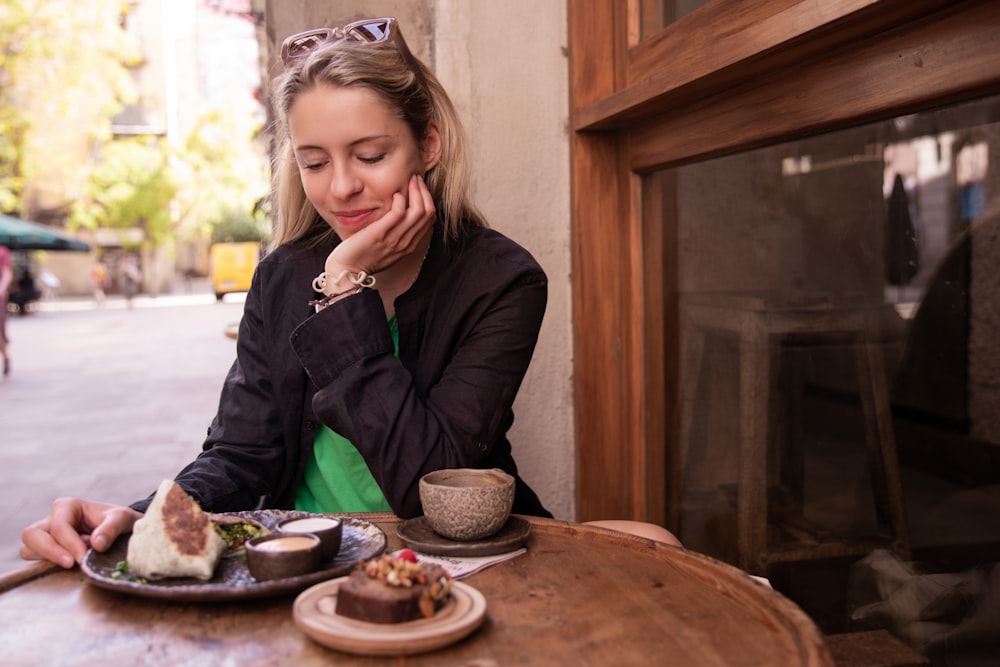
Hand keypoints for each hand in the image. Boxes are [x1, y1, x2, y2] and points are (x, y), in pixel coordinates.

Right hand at [20, 498, 142, 568]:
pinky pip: (33, 559)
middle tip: (70, 564)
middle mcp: (52, 519)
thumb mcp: (122, 519)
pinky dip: (45, 564)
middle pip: (32, 534)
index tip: (83, 558)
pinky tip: (68, 565)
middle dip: (49, 551)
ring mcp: (46, 535)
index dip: (69, 544)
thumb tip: (97, 544)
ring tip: (72, 562)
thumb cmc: (118, 521)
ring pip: (27, 548)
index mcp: (68, 506)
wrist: (120, 529)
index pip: (59, 526)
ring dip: (46, 559)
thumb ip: (112, 528)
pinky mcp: (45, 550)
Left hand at [326, 174, 435, 277]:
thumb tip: (399, 213)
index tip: (419, 187)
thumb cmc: (362, 256)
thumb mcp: (386, 247)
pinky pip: (398, 213)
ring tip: (409, 180)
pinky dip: (400, 200)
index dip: (428, 199)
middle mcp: (406, 243)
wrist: (347, 271)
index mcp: (409, 245)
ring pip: (417, 211)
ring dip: (415, 191)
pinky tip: (395, 194)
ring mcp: (394, 239)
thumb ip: (396, 233)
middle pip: (427, 213)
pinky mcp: (380, 234)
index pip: (430, 219)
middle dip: (424, 191)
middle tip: (415, 178)